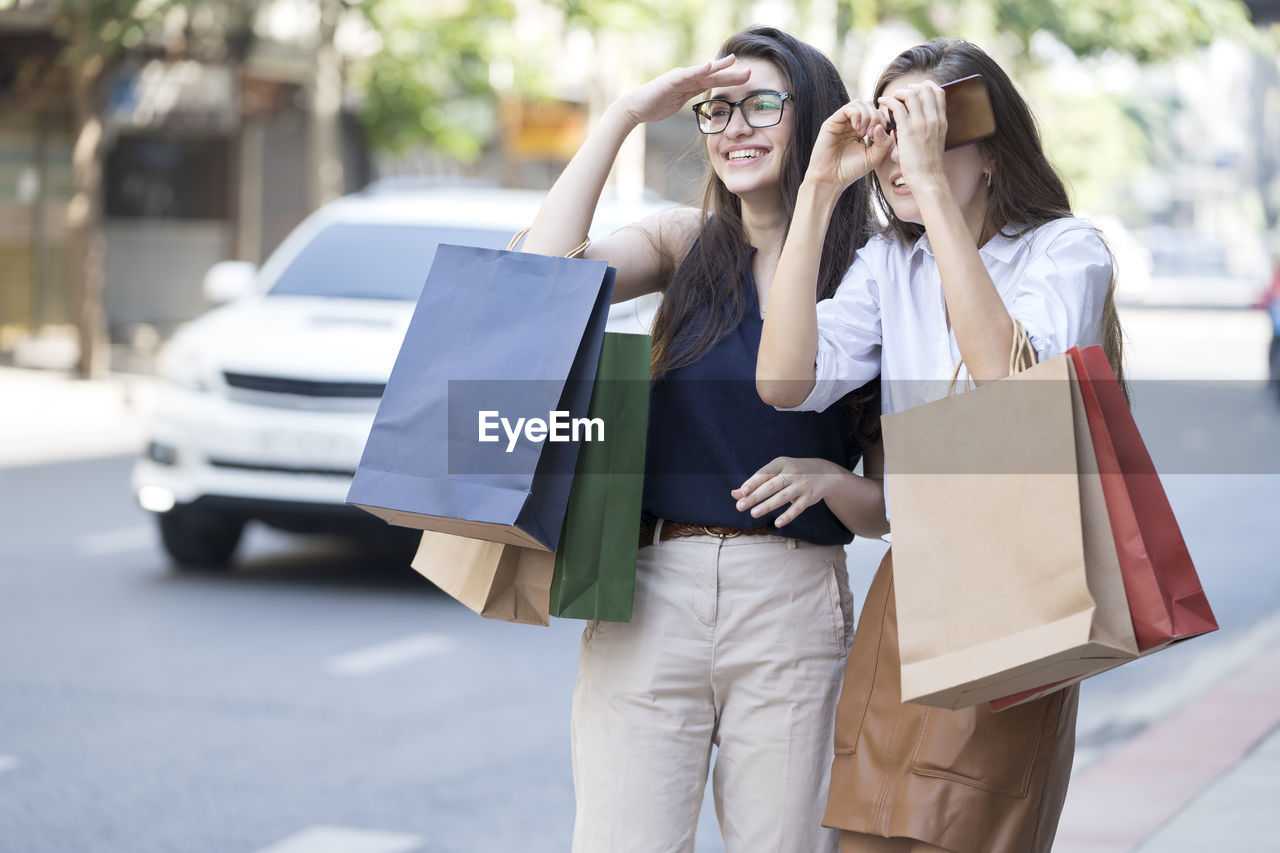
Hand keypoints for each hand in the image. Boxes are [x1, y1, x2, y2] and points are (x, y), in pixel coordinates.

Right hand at [619, 55, 751, 126]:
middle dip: (732, 73)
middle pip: (713, 75)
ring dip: (719, 67)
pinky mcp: (671, 80)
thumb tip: (699, 101)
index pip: (714, 81)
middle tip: (750, 71)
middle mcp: (687, 77)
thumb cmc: (655, 106)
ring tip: (733, 61)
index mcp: (690, 84)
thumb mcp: (678, 102)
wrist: (635, 108)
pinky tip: (710, 66)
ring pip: (703, 72)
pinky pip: (687, 75)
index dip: (730, 80)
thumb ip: (690, 97)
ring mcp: (679, 77)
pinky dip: (699, 70)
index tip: (748, 79)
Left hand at [731, 456, 849, 527]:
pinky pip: (797, 508)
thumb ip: (756, 483)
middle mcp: (792, 473)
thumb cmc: (793, 472)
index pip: (764, 473)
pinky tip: (777, 523)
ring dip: (767, 506)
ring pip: (782, 497)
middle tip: (740, 506)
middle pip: (771, 486)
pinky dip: (787, 516)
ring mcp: (801, 485)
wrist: (825, 473)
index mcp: (781, 463)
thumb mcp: (776, 472)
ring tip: (753, 513)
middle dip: (755, 496)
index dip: (753, 482)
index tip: (743, 491)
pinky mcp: (809, 497)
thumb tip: (734, 494)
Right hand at [806, 100, 893, 189]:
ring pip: (859, 104)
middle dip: (875, 117)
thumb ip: (884, 143)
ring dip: (866, 116)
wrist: (831, 179)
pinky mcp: (832, 123)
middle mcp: (852, 124)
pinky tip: (857, 129)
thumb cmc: (851, 170)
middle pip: (869, 105)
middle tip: (872, 134)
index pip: (877, 114)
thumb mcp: (874, 157)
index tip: (878, 138)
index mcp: (863, 130)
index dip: (882, 121)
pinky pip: (847, 109)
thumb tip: (881, 126)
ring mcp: (842, 122)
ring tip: (864, 132)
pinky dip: (856, 115)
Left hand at [878, 81, 948, 191]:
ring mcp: (922, 123)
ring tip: (889, 99)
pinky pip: (897, 107)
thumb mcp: (935, 143)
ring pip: (911, 94)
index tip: (914, 91)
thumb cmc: (928, 166)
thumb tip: (918, 125)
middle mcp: (934, 119)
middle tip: (900, 94)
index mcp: (942, 121)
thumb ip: (930, 131)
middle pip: (926, 89)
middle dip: (911, 87)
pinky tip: (882, 103)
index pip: (939, 92)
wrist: (928, 180)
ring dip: (898, 93)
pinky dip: (888, 101)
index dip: (925, 87)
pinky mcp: (908, 131)